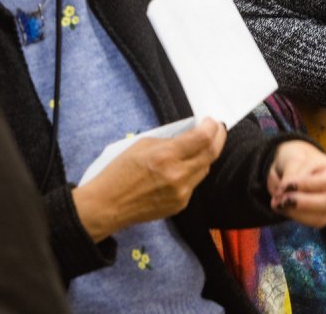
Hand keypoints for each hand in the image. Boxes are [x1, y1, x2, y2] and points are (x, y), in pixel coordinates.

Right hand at [72, 117, 226, 240]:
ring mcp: (181, 192)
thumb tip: (189, 135)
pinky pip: (194, 184)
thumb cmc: (119, 172)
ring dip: (205, 156)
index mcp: (166, 156)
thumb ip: (168, 140)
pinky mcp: (180, 205)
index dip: (212, 127)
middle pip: (211, 154)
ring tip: (201, 146)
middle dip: (218, 138)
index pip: (203, 138)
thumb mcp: (142, 145)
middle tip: (217, 129)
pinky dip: (193, 172)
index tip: (211, 121)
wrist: (107, 205)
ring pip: (205, 169)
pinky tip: (184, 167)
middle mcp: (178, 175)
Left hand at [267, 141, 325, 227]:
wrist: (298, 166)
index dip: (304, 185)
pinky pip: (311, 223)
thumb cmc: (301, 159)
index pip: (325, 181)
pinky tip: (283, 207)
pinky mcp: (325, 218)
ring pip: (319, 217)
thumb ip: (292, 172)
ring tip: (278, 202)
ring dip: (294, 211)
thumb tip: (285, 189)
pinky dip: (294, 216)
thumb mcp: (295, 157)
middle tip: (281, 198)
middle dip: (301, 202)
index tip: (285, 185)